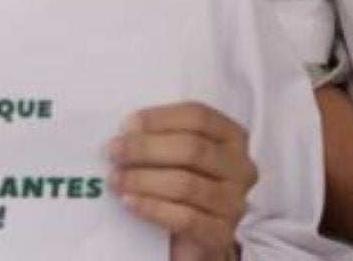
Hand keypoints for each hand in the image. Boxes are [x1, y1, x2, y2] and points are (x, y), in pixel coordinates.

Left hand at [110, 102, 254, 259]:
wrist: (189, 231)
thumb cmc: (177, 178)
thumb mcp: (172, 151)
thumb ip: (158, 135)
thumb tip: (125, 129)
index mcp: (231, 138)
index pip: (199, 117)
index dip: (159, 118)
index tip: (126, 125)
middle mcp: (240, 168)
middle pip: (192, 149)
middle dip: (145, 148)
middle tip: (112, 152)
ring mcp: (234, 203)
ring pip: (186, 184)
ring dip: (142, 179)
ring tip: (115, 179)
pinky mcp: (221, 234)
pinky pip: (186, 218)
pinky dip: (152, 208)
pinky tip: (129, 202)